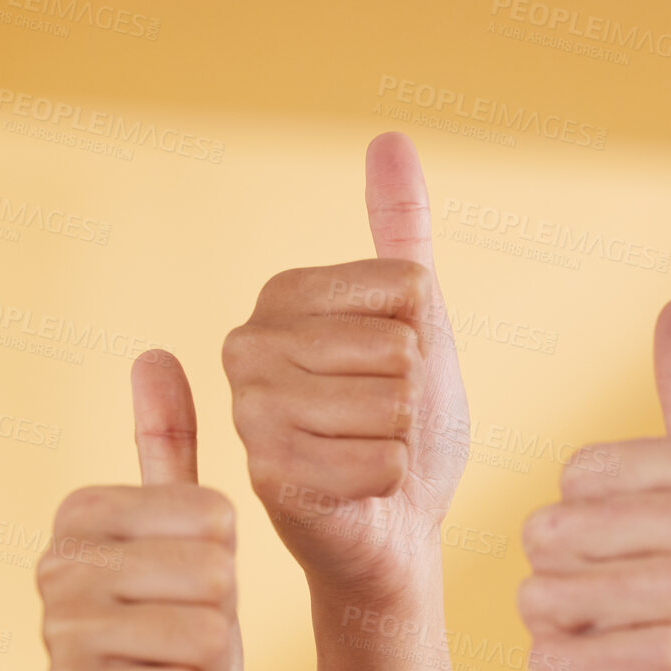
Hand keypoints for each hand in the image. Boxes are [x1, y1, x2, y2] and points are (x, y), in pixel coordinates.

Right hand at [38, 351, 241, 670]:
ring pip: (201, 633)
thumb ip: (166, 447)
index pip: (213, 517)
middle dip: (220, 620)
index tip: (185, 592)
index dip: (224, 564)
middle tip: (183, 644)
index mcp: (81, 516)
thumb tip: (154, 351)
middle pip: (211, 574)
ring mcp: (55, 636)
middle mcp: (53, 568)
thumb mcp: (183, 539)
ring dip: (209, 668)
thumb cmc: (173, 639)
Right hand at [223, 131, 465, 601]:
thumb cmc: (407, 429)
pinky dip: (393, 484)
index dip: (424, 339)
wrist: (393, 531)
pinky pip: (382, 460)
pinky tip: (365, 493)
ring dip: (404, 444)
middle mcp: (247, 345)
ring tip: (373, 458)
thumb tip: (390, 138)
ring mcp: (250, 411)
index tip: (391, 374)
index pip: (406, 286)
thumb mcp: (418, 323)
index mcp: (281, 297)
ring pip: (391, 404)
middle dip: (414, 397)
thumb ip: (401, 235)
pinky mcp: (269, 474)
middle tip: (385, 428)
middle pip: (398, 347)